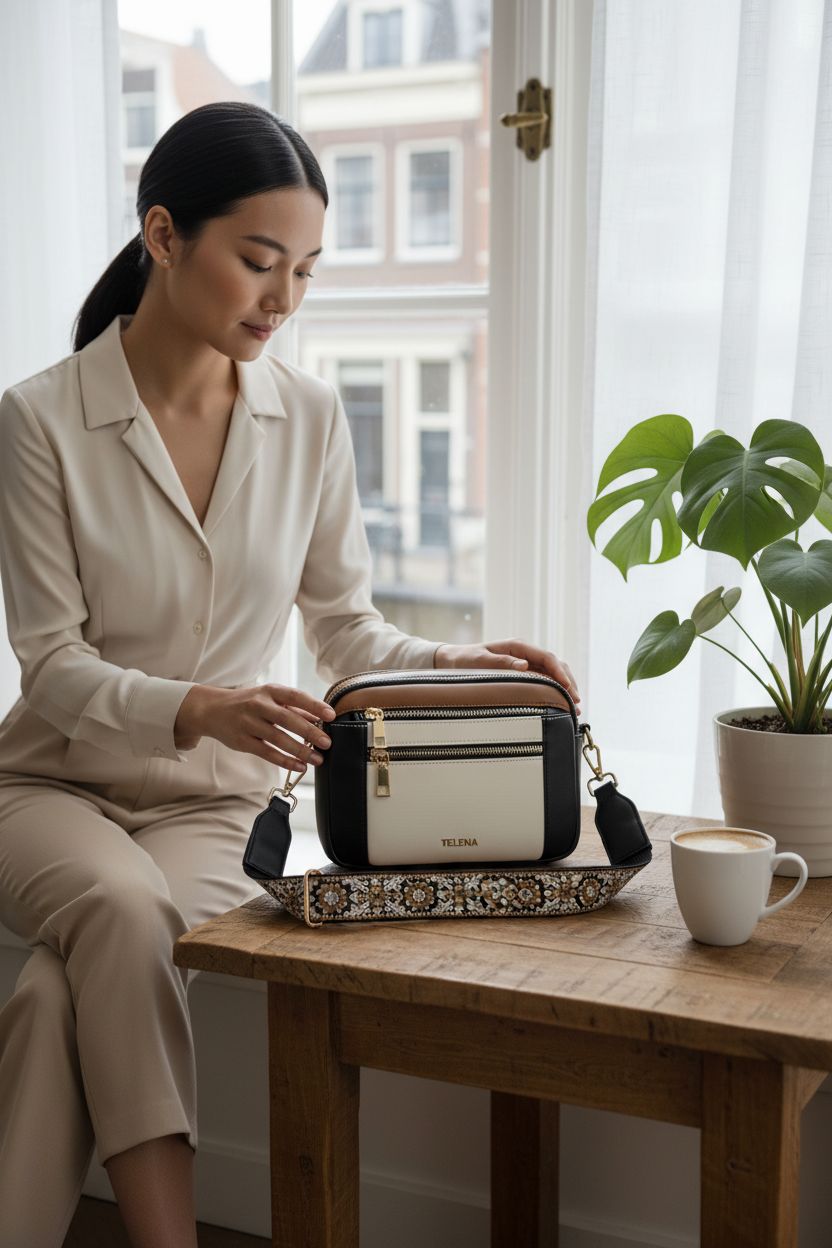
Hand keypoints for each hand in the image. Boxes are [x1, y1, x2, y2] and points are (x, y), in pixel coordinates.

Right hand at [175, 683, 335, 771]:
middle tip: (327, 743)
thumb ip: (294, 707)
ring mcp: (248, 723)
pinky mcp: (242, 741)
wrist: (212, 710)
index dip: (314, 706)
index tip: (331, 715)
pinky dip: (284, 761)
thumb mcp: (269, 698)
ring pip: (278, 739)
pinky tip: (299, 767)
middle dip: (310, 732)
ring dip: (300, 751)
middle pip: (287, 719)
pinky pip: (267, 753)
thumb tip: (320, 718)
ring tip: (317, 760)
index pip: (295, 696)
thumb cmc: (248, 703)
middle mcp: (258, 705)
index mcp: (269, 691)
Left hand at [434, 639, 580, 713]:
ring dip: (564, 687)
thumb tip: (524, 665)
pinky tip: (560, 701)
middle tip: (576, 702)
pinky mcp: (522, 671)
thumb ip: (502, 662)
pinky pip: (543, 679)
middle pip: (554, 665)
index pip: (547, 658)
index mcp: (517, 646)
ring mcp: (524, 661)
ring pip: (552, 673)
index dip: (560, 673)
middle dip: (568, 682)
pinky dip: (554, 689)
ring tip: (574, 706)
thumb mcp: (480, 661)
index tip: (569, 689)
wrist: (453, 660)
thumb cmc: (465, 660)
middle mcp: (524, 653)